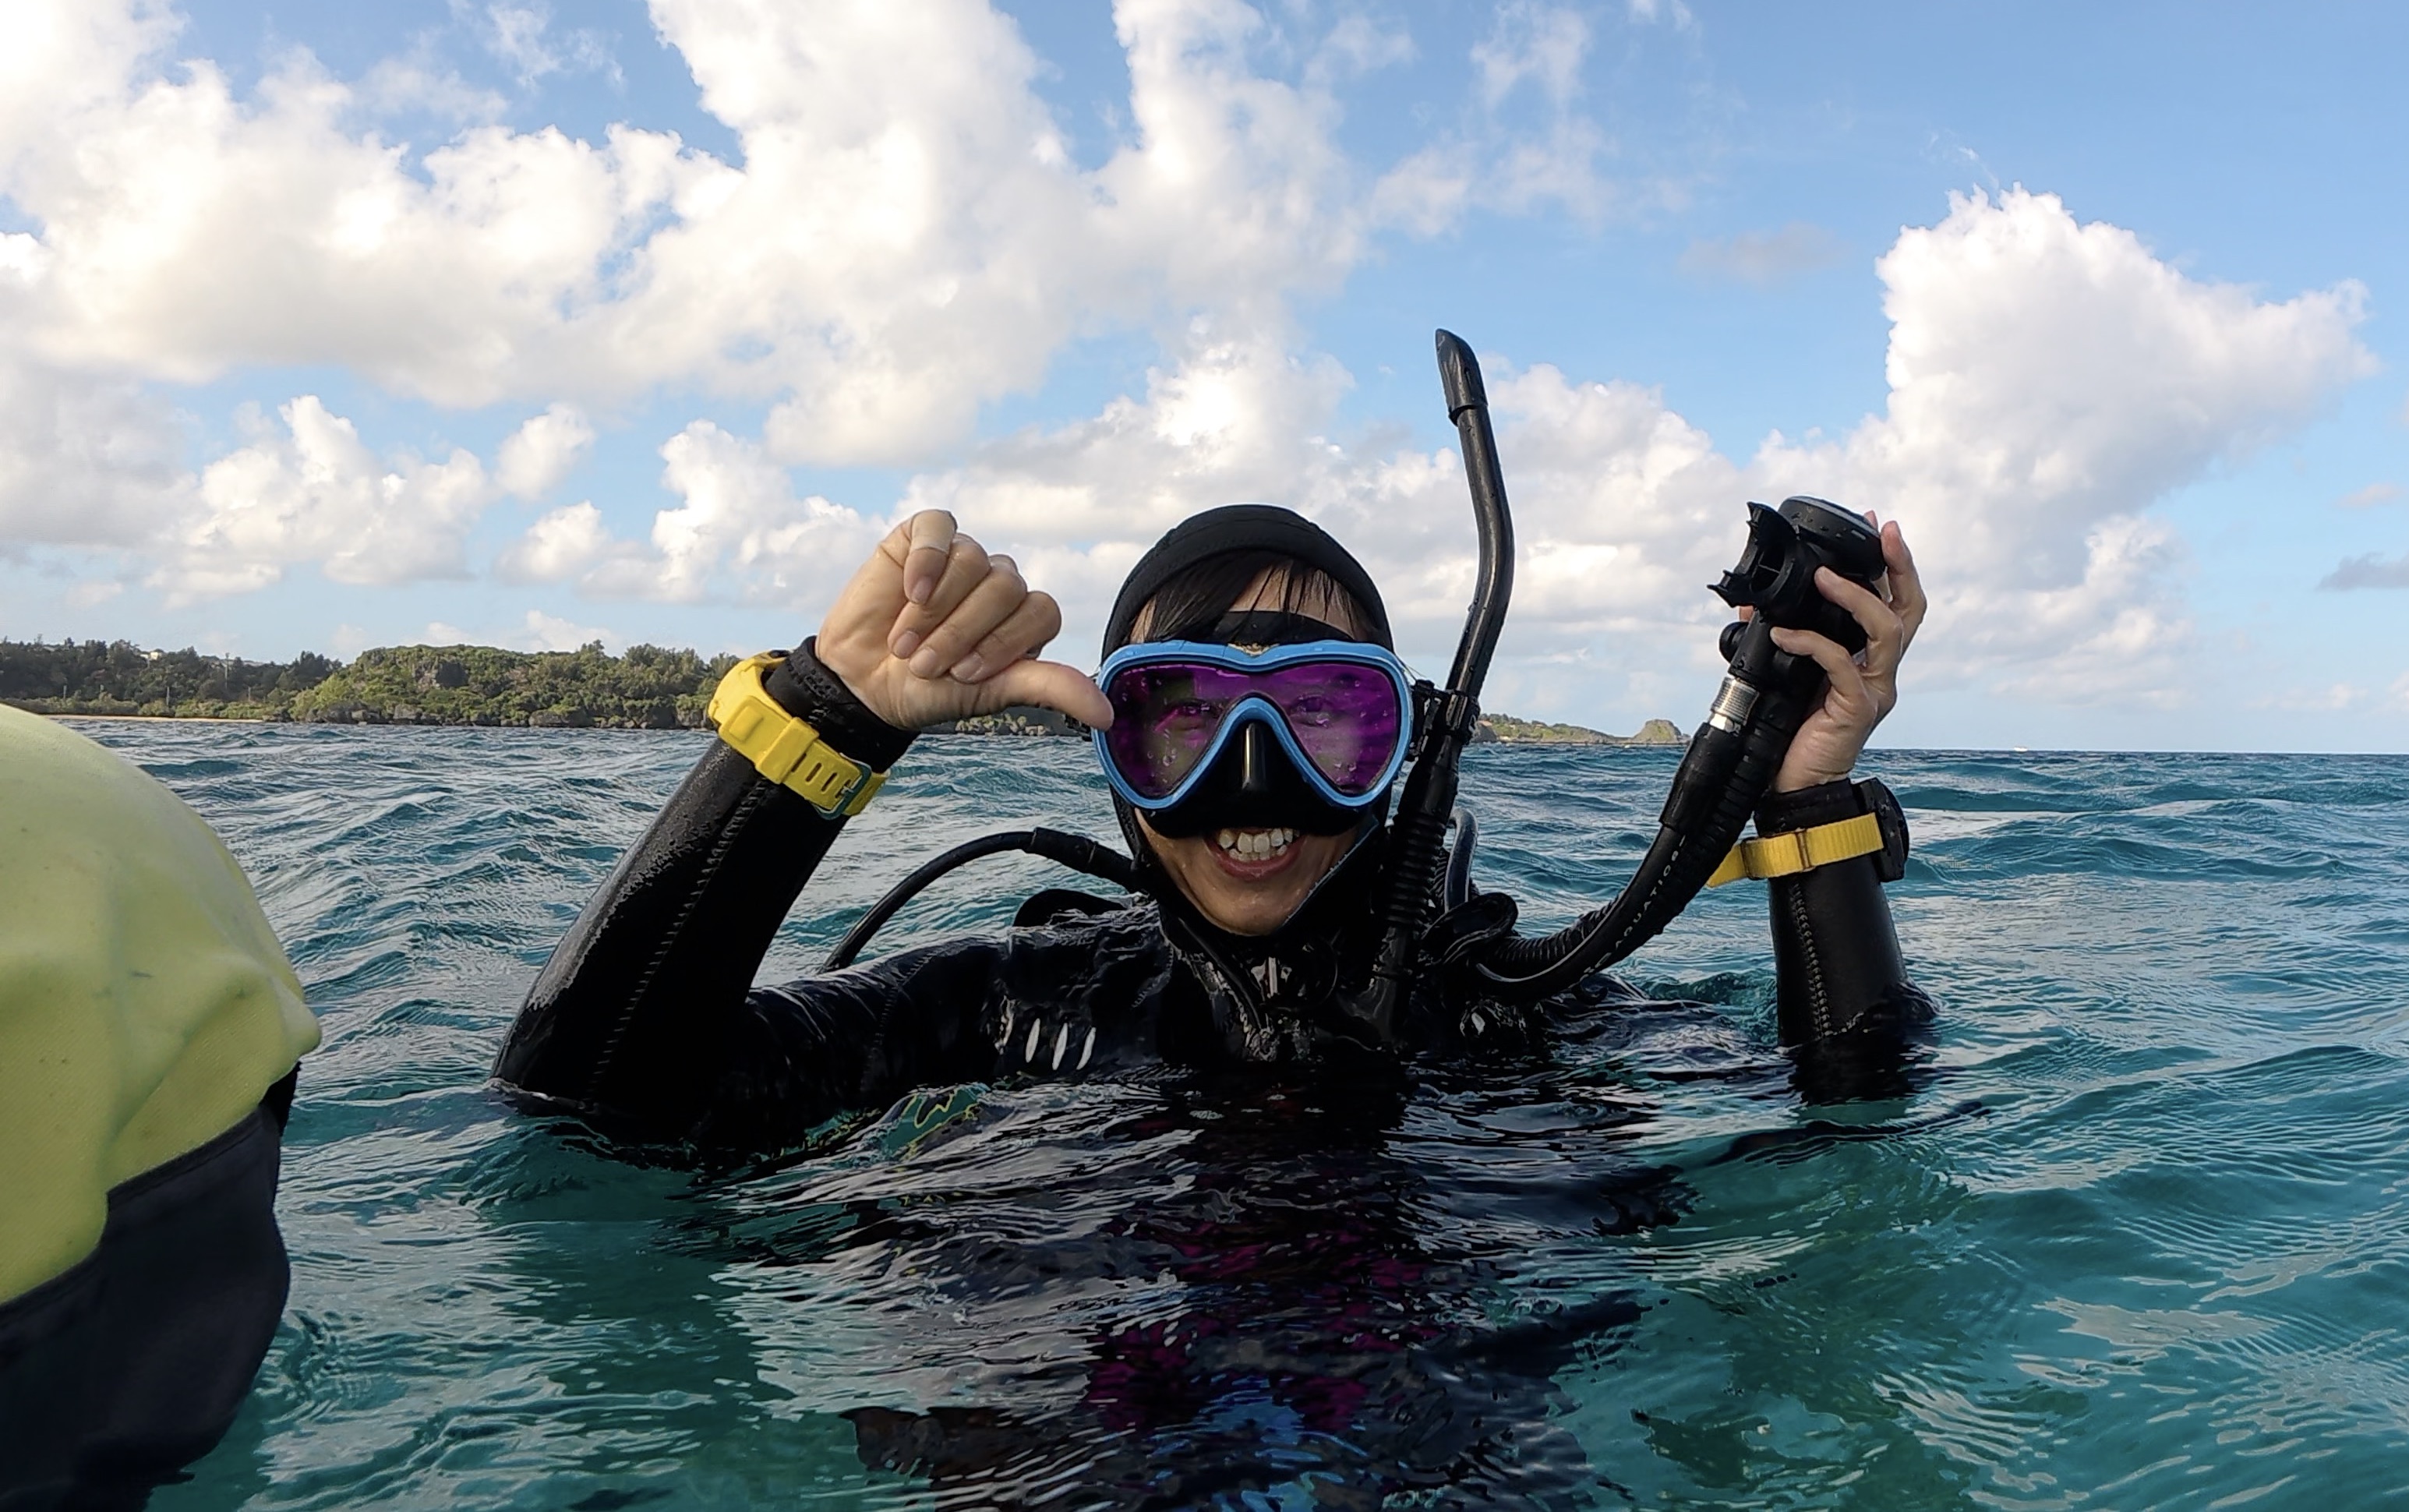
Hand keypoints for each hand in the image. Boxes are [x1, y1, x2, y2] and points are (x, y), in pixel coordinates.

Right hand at [814, 510, 1113, 731]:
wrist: (863, 683)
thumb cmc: (930, 689)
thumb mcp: (991, 693)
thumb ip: (1050, 689)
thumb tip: (1107, 715)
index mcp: (1025, 618)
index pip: (1043, 611)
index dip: (1004, 643)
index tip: (965, 675)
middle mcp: (1000, 582)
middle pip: (1007, 587)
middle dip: (962, 633)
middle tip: (926, 664)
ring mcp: (962, 556)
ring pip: (973, 561)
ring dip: (936, 610)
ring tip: (905, 642)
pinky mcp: (922, 536)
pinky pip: (939, 527)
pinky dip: (927, 559)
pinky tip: (909, 588)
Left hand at [1756, 518, 1925, 791]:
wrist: (1793, 785)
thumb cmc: (1790, 732)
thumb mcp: (1784, 673)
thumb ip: (1780, 638)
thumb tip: (1751, 605)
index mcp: (1868, 660)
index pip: (1893, 603)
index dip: (1890, 564)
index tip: (1877, 526)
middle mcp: (1881, 672)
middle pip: (1910, 610)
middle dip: (1899, 566)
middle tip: (1883, 532)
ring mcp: (1874, 690)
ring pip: (1887, 630)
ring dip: (1855, 597)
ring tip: (1823, 577)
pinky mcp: (1858, 708)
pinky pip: (1842, 664)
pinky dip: (1812, 643)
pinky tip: (1784, 635)